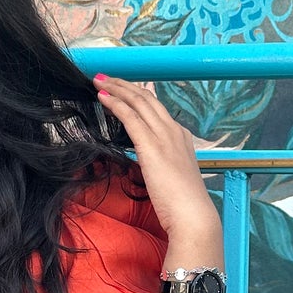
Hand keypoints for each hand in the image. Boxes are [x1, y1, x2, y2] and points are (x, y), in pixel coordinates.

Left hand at [94, 76, 221, 261]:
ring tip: (100, 81)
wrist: (192, 215)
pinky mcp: (151, 146)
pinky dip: (115, 104)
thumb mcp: (173, 176)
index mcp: (181, 137)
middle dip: (124, 85)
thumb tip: (149, 162)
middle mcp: (174, 131)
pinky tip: (103, 98)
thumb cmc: (182, 204)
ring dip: (117, 88)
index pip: (156, 109)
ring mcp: (164, 136)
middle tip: (105, 77)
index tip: (122, 90)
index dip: (137, 96)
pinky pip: (130, 117)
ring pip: (138, 102)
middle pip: (147, 98)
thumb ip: (161, 164)